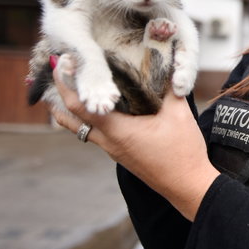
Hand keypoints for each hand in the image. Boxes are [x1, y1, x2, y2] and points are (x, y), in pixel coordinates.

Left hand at [49, 54, 219, 220]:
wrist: (188, 186)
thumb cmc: (183, 153)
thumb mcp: (179, 114)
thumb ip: (169, 87)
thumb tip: (166, 63)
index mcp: (118, 131)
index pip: (80, 106)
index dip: (66, 83)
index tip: (63, 62)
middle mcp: (109, 142)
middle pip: (71, 119)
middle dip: (61, 94)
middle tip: (60, 70)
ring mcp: (114, 150)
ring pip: (81, 128)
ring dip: (72, 108)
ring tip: (71, 87)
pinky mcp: (121, 154)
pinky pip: (96, 133)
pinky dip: (89, 117)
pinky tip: (102, 106)